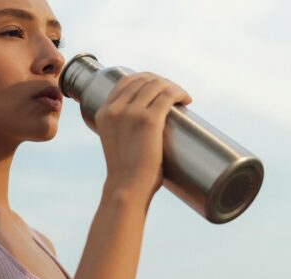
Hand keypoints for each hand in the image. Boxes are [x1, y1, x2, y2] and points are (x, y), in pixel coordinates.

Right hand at [94, 72, 191, 197]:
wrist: (127, 187)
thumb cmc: (126, 172)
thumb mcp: (115, 142)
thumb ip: (122, 129)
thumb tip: (143, 126)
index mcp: (104, 112)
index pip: (126, 81)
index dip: (146, 79)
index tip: (159, 88)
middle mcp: (115, 109)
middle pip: (143, 80)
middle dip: (162, 83)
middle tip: (174, 95)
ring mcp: (131, 113)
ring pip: (157, 86)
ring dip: (173, 87)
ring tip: (182, 97)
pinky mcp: (149, 120)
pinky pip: (168, 96)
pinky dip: (179, 93)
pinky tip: (186, 99)